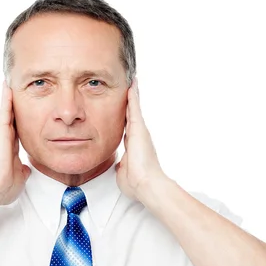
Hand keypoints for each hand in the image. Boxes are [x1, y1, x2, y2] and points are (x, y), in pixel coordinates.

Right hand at [0, 81, 30, 205]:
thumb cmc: (4, 187)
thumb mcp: (19, 177)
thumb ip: (22, 170)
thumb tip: (26, 169)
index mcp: (10, 148)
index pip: (17, 130)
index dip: (21, 120)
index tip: (25, 111)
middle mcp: (4, 139)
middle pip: (12, 117)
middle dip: (14, 105)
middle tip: (15, 89)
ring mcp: (0, 134)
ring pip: (7, 111)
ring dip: (8, 97)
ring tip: (9, 81)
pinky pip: (5, 110)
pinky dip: (6, 98)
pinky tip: (7, 85)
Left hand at [115, 77, 166, 199]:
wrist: (145, 184)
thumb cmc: (136, 183)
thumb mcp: (124, 172)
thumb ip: (122, 166)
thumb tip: (120, 166)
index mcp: (133, 146)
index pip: (127, 128)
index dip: (125, 118)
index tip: (123, 110)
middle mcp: (138, 136)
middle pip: (132, 115)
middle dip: (130, 103)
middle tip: (130, 88)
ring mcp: (140, 131)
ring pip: (134, 109)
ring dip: (133, 96)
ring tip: (132, 81)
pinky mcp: (140, 128)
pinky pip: (135, 108)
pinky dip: (133, 96)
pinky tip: (132, 84)